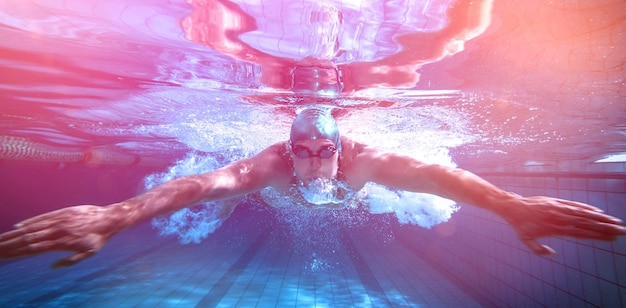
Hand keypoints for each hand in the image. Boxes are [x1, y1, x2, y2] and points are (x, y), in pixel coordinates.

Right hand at [0, 205, 118, 267]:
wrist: (109, 218)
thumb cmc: (99, 238)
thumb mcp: (89, 253)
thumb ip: (70, 261)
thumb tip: (52, 266)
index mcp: (62, 242)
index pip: (34, 249)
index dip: (19, 252)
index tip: (6, 256)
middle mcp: (58, 231)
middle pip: (29, 238)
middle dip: (11, 244)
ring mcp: (59, 220)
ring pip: (33, 228)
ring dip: (16, 234)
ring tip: (2, 238)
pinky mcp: (61, 212)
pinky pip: (42, 218)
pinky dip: (29, 222)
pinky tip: (18, 227)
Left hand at [501, 195, 625, 254]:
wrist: (513, 206)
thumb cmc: (520, 226)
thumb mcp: (526, 240)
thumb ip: (538, 249)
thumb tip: (553, 254)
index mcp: (554, 228)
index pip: (580, 233)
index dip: (596, 235)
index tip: (610, 238)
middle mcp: (559, 217)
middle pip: (586, 223)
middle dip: (605, 227)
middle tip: (621, 230)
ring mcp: (559, 208)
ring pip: (583, 213)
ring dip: (600, 217)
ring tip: (614, 221)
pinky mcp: (557, 201)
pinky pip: (574, 204)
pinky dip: (586, 207)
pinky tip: (598, 211)